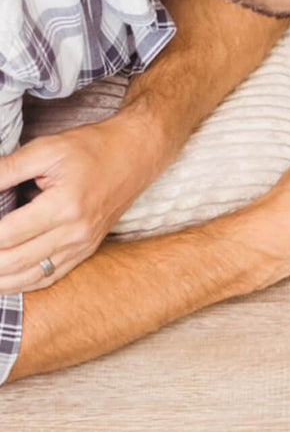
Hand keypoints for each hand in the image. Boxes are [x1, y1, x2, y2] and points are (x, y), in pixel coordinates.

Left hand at [0, 114, 164, 293]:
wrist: (136, 156)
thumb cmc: (91, 148)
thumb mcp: (44, 150)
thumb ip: (4, 170)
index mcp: (64, 206)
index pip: (5, 235)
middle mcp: (75, 233)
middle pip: (12, 263)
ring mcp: (83, 245)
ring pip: (29, 277)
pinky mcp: (86, 250)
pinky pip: (49, 277)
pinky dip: (20, 283)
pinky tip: (2, 279)